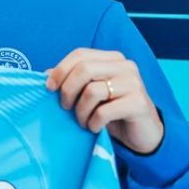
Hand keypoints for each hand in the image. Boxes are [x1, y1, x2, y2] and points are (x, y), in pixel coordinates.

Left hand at [46, 48, 163, 153]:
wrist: (142, 134)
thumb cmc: (112, 112)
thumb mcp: (90, 94)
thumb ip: (72, 81)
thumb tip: (46, 74)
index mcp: (112, 59)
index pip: (80, 54)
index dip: (60, 70)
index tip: (49, 88)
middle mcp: (125, 66)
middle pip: (84, 69)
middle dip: (67, 91)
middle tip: (65, 108)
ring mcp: (134, 84)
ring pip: (92, 91)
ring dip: (80, 111)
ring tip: (83, 121)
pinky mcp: (138, 103)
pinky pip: (104, 112)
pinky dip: (93, 122)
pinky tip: (95, 127)